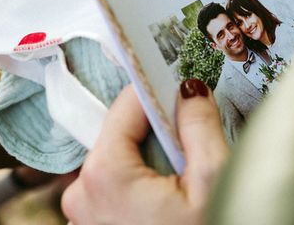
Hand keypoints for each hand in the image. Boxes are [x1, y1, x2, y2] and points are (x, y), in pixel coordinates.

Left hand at [62, 81, 228, 224]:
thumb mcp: (211, 178)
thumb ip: (198, 124)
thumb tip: (189, 88)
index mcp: (104, 174)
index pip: (127, 104)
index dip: (158, 90)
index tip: (179, 81)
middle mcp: (82, 192)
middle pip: (123, 132)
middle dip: (158, 130)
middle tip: (191, 141)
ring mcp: (85, 213)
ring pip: (121, 158)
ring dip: (152, 156)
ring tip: (182, 176)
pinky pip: (117, 184)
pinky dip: (142, 179)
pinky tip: (168, 196)